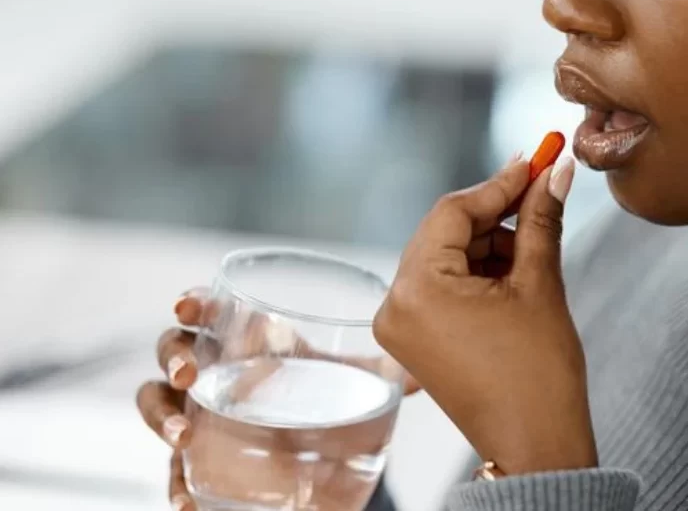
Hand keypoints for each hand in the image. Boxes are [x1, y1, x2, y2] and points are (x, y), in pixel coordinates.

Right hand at [137, 289, 418, 510]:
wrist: (317, 447)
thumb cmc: (325, 396)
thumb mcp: (350, 380)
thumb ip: (383, 370)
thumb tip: (424, 373)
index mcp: (251, 338)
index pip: (212, 308)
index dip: (194, 302)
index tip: (188, 306)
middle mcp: (218, 370)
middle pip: (175, 350)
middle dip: (174, 357)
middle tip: (188, 376)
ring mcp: (203, 412)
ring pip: (158, 402)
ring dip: (161, 417)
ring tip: (182, 438)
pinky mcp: (201, 455)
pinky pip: (173, 464)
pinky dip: (174, 481)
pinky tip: (186, 501)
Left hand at [374, 157, 597, 475]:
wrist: (536, 446)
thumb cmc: (539, 377)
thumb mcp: (540, 285)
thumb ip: (541, 219)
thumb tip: (555, 173)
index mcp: (417, 289)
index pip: (453, 210)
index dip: (500, 183)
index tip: (536, 161)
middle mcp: (396, 303)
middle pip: (446, 231)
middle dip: (497, 214)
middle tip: (542, 192)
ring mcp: (400, 322)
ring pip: (446, 255)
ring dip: (490, 243)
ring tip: (534, 250)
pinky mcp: (414, 336)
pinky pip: (441, 283)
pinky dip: (476, 271)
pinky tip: (512, 273)